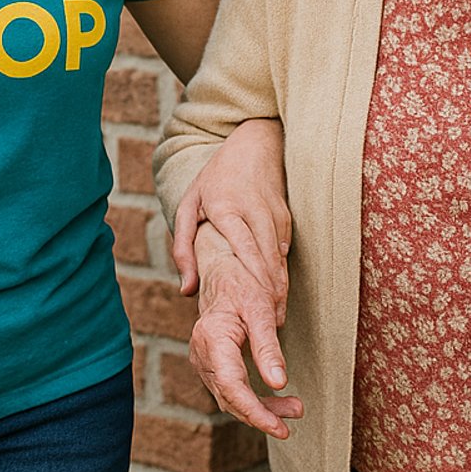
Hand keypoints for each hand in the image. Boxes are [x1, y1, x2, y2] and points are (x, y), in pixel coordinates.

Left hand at [171, 118, 290, 317]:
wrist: (255, 145)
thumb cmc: (215, 178)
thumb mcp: (189, 205)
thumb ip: (183, 248)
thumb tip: (186, 291)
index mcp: (227, 208)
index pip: (245, 247)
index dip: (254, 278)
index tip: (257, 304)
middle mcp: (255, 212)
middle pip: (268, 258)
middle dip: (271, 293)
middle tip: (269, 326)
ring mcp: (275, 215)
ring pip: (280, 258)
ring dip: (279, 289)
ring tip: (274, 320)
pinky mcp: (286, 219)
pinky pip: (284, 252)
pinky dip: (281, 275)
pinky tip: (277, 297)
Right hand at [188, 224, 303, 438]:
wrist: (222, 271)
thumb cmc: (242, 284)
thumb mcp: (261, 309)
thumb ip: (268, 348)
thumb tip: (279, 383)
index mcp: (212, 339)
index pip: (232, 387)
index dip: (255, 412)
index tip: (280, 428)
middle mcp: (202, 353)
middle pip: (230, 398)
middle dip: (263, 413)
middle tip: (295, 415)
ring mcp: (203, 360)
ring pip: (230, 398)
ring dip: (260, 408)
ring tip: (294, 408)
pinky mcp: (211, 363)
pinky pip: (230, 389)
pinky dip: (252, 398)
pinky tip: (274, 400)